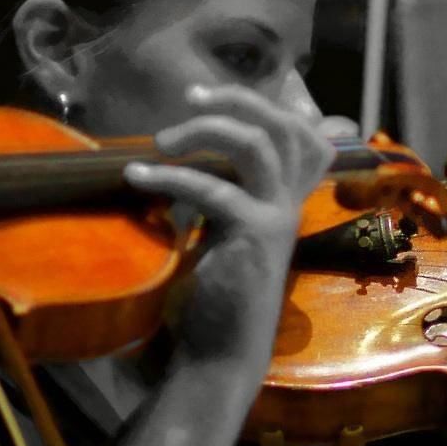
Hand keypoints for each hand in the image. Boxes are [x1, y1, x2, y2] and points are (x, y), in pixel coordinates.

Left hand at [123, 89, 333, 362]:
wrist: (222, 350)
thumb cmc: (218, 293)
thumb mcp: (224, 230)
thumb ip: (224, 193)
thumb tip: (190, 152)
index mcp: (286, 200)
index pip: (309, 139)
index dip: (278, 106)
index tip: (222, 98)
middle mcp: (290, 204)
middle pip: (288, 128)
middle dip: (241, 99)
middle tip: (193, 95)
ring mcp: (277, 218)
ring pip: (261, 145)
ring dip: (207, 128)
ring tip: (162, 139)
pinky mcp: (253, 236)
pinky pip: (215, 189)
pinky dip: (171, 177)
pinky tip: (137, 177)